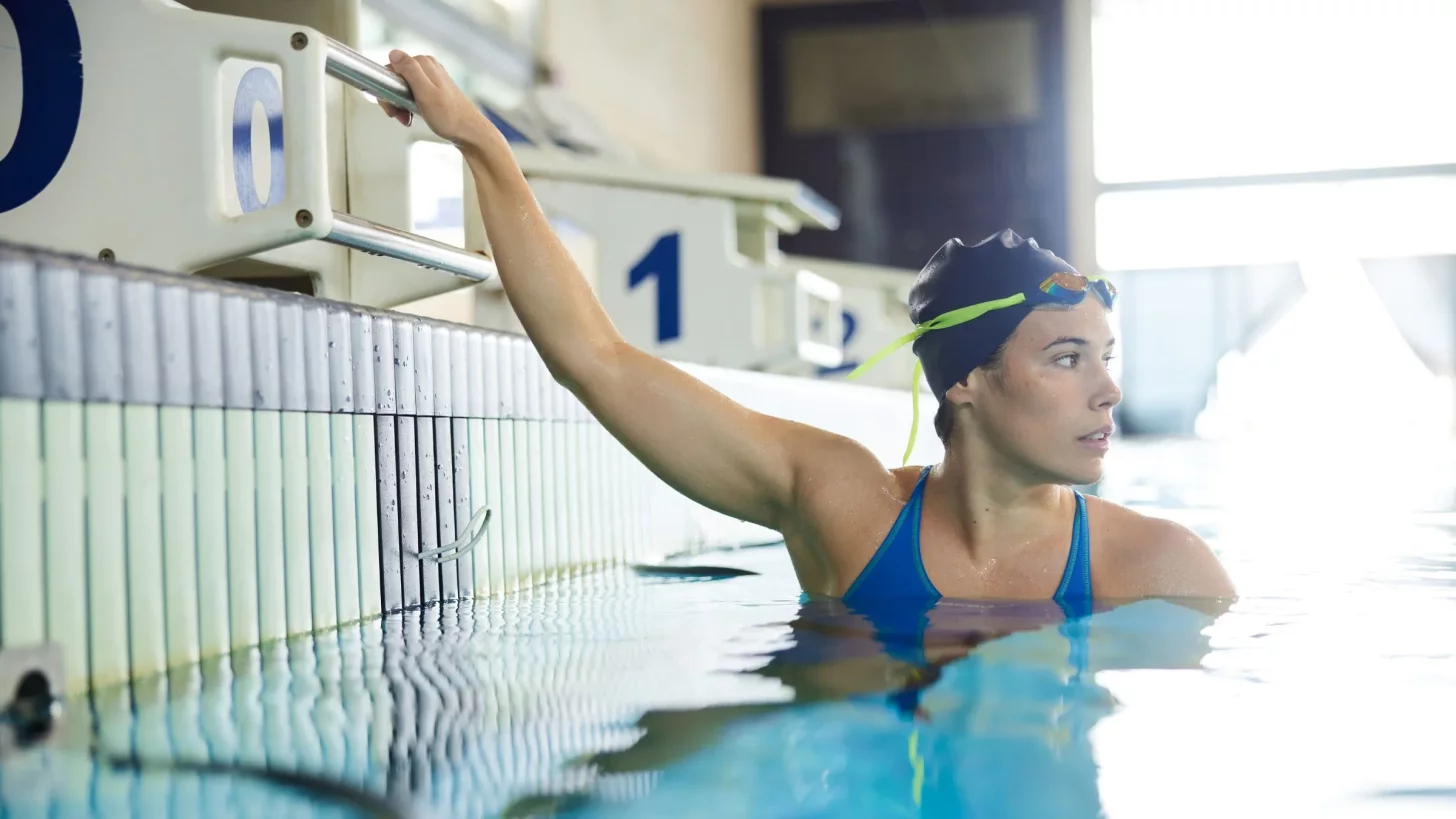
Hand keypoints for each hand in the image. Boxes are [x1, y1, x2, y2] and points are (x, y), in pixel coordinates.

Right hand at [378, 50, 495, 147]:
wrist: (470, 133)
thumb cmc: (450, 117)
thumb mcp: (425, 93)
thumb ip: (410, 71)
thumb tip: (394, 53)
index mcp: (424, 63)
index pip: (390, 68)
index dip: (387, 87)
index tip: (392, 105)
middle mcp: (427, 67)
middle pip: (395, 78)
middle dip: (393, 98)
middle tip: (400, 114)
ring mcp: (430, 79)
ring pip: (402, 88)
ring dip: (399, 104)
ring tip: (408, 117)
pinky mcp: (433, 91)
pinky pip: (411, 95)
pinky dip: (409, 106)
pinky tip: (414, 116)